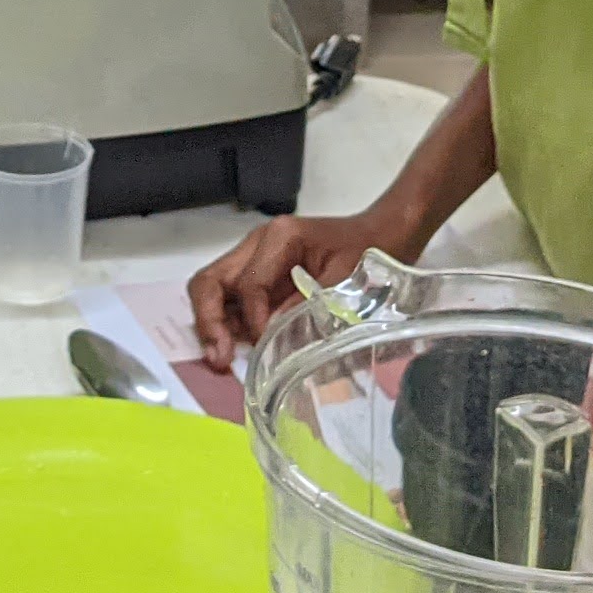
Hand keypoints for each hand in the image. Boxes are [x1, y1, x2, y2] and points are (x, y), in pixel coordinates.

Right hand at [188, 209, 405, 360]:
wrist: (382, 234)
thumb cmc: (368, 253)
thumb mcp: (344, 281)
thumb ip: (307, 307)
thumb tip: (271, 338)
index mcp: (279, 238)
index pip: (248, 284)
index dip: (252, 321)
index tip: (262, 349)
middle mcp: (257, 243)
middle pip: (211, 280)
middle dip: (209, 321)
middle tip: (219, 357)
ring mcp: (254, 257)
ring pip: (212, 288)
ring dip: (211, 324)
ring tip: (221, 358)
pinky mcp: (258, 272)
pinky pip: (229, 298)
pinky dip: (226, 323)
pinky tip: (235, 348)